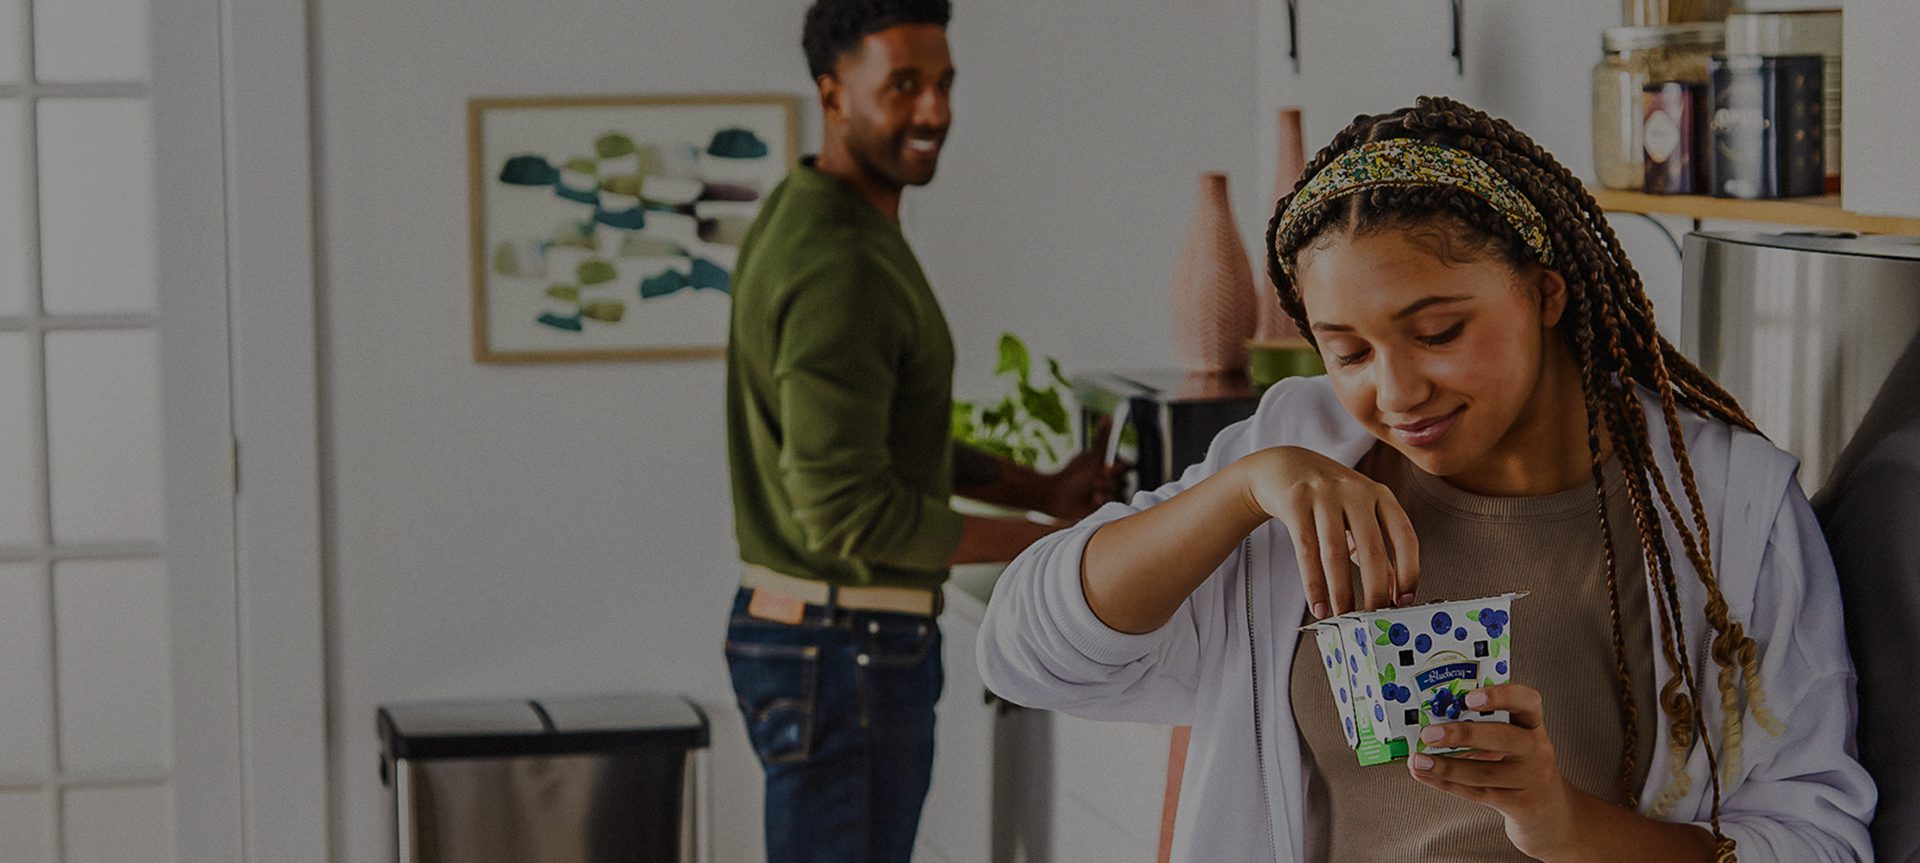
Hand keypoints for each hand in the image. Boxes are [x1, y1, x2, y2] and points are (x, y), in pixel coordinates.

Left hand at [1041, 418, 1127, 520]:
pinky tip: (1092, 500)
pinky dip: (1104, 501)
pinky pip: (1115, 505)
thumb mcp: (1091, 457)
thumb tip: (1108, 416)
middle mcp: (1111, 480)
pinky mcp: (1105, 507)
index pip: (1127, 466)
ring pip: (1121, 493)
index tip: (1106, 468)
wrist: (1057, 495)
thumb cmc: (1073, 475)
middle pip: (1124, 481)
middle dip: (1108, 482)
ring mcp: (1109, 494)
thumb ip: (1102, 439)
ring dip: (1106, 491)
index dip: (1120, 468)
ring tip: (1092, 492)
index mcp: (1110, 466)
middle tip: (1094, 481)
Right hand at [1237, 446, 1418, 616]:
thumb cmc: (1328, 497)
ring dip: (1341, 592)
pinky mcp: (1295, 502)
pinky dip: (1313, 585)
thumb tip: (1395, 592)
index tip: (1405, 601)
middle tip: (1373, 619)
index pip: (1404, 535)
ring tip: (1344, 617)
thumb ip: (1378, 548)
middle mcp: (1355, 491)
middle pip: (1372, 548)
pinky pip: (1306, 551)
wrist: (1284, 467)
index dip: (1409, 571)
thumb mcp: (1359, 515)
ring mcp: (1324, 495)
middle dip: (1374, 590)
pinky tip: (1319, 606)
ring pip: (1336, 553)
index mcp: (1380, 494)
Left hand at [1407, 684, 1577, 858]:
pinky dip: (1447, 783)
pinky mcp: (1522, 805)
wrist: (1551, 815)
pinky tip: (1425, 775)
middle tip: (1429, 733)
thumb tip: (1432, 722)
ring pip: (1485, 772)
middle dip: (1462, 734)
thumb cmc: (1522, 770)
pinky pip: (1478, 793)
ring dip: (1445, 766)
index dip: (1501, 696)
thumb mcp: (1515, 744)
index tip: (1470, 697)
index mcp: (1534, 726)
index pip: (1527, 701)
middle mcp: (1537, 750)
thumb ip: (1484, 730)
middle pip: (1503, 737)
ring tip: (1418, 760)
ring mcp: (1532, 780)